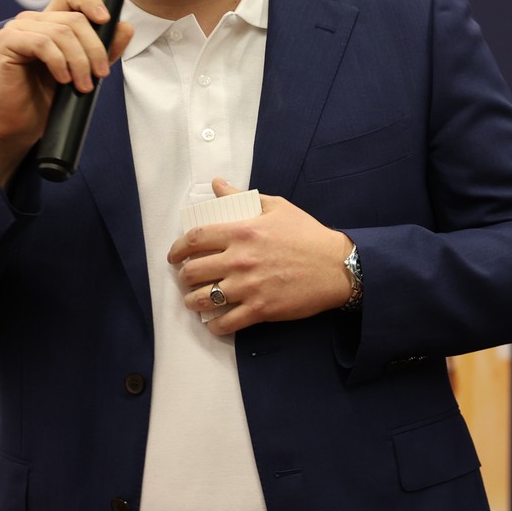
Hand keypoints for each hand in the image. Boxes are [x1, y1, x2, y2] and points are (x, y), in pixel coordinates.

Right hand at [0, 0, 135, 185]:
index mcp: (49, 23)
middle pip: (74, 19)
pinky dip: (59, 62)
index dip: (91, 0)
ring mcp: (17, 29)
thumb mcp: (83, 72)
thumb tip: (125, 27)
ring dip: (79, 60)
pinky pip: (42, 43)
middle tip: (100, 74)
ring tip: (83, 85)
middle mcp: (32, 20)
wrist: (18, 125)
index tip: (106, 21)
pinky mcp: (6, 42)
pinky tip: (63, 80)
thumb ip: (103, 50)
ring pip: (61, 31)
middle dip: (94, 48)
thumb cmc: (45, 99)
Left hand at [170, 179, 353, 334]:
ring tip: (196, 301)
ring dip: (193, 302)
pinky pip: (226, 323)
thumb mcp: (276, 207)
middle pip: (193, 272)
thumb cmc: (308, 235)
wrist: (337, 267)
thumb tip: (218, 184)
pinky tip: (216, 322)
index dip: (177, 249)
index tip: (174, 256)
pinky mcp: (261, 310)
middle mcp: (240, 260)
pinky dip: (216, 326)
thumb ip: (242, 197)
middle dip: (184, 277)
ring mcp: (249, 287)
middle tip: (187, 279)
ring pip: (203, 300)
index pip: (195, 239)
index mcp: (242, 232)